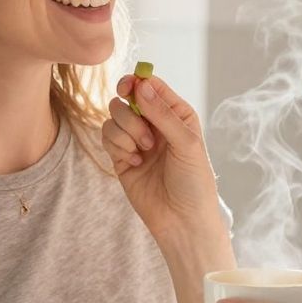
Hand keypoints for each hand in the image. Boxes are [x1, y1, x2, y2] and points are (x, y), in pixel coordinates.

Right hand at [101, 73, 222, 243]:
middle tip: (146, 139)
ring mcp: (136, 140)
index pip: (150, 85)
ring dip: (124, 133)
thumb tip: (140, 84)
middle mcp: (155, 123)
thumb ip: (162, 113)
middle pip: (126, 98)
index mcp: (176, 114)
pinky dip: (117, 147)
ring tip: (142, 152)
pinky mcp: (121, 157)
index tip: (127, 88)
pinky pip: (107, 137)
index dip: (135, 82)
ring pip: (113, 117)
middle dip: (130, 116)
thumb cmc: (194, 182)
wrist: (182, 220)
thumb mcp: (186, 143)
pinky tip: (135, 163)